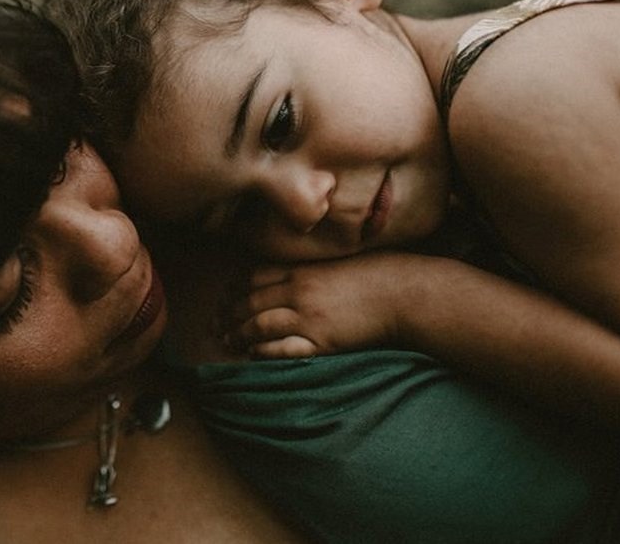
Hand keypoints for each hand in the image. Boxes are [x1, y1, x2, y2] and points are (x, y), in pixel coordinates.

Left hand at [229, 252, 416, 358]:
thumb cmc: (374, 274)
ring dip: (239, 334)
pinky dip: (265, 352)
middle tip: (216, 324)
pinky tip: (254, 355)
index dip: (234, 288)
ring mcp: (309, 317)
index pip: (253, 277)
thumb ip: (309, 269)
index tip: (223, 297)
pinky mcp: (322, 341)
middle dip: (228, 314)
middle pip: (250, 302)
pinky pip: (284, 349)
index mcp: (301, 270)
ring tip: (228, 341)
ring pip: (260, 325)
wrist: (403, 294)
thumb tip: (287, 276)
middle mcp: (298, 291)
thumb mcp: (334, 263)